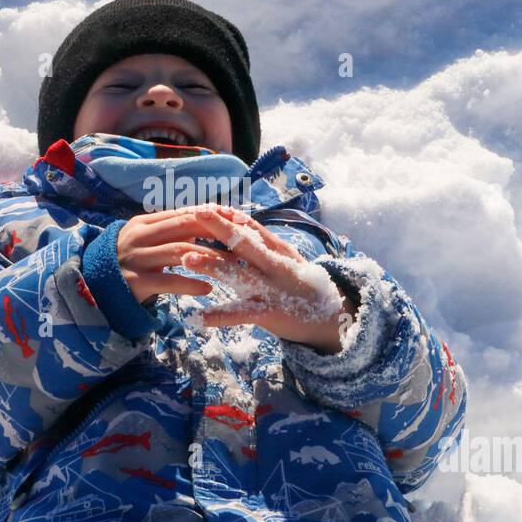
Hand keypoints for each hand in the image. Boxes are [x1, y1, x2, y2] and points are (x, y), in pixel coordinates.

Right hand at [115, 206, 238, 303]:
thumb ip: (169, 233)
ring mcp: (136, 258)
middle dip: (215, 231)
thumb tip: (203, 223)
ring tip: (233, 266)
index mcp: (144, 223)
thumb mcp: (144, 242)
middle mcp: (139, 237)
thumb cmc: (127, 265)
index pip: (183, 213)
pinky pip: (168, 281)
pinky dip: (190, 283)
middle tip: (242, 239)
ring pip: (180, 252)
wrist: (92, 289)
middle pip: (184, 226)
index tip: (237, 218)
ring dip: (210, 258)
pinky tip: (208, 288)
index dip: (211, 215)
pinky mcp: (135, 282)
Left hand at [175, 205, 358, 352]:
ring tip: (186, 259)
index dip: (227, 216)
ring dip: (212, 265)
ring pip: (239, 273)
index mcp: (278, 250)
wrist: (335, 317)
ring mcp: (273, 288)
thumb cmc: (302, 285)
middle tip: (195, 213)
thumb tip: (236, 218)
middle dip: (219, 226)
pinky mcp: (271, 312)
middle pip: (244, 242)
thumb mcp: (287, 258)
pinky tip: (198, 317)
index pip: (251, 227)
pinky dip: (220, 316)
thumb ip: (264, 241)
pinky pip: (242, 314)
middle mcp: (275, 264)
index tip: (204, 204)